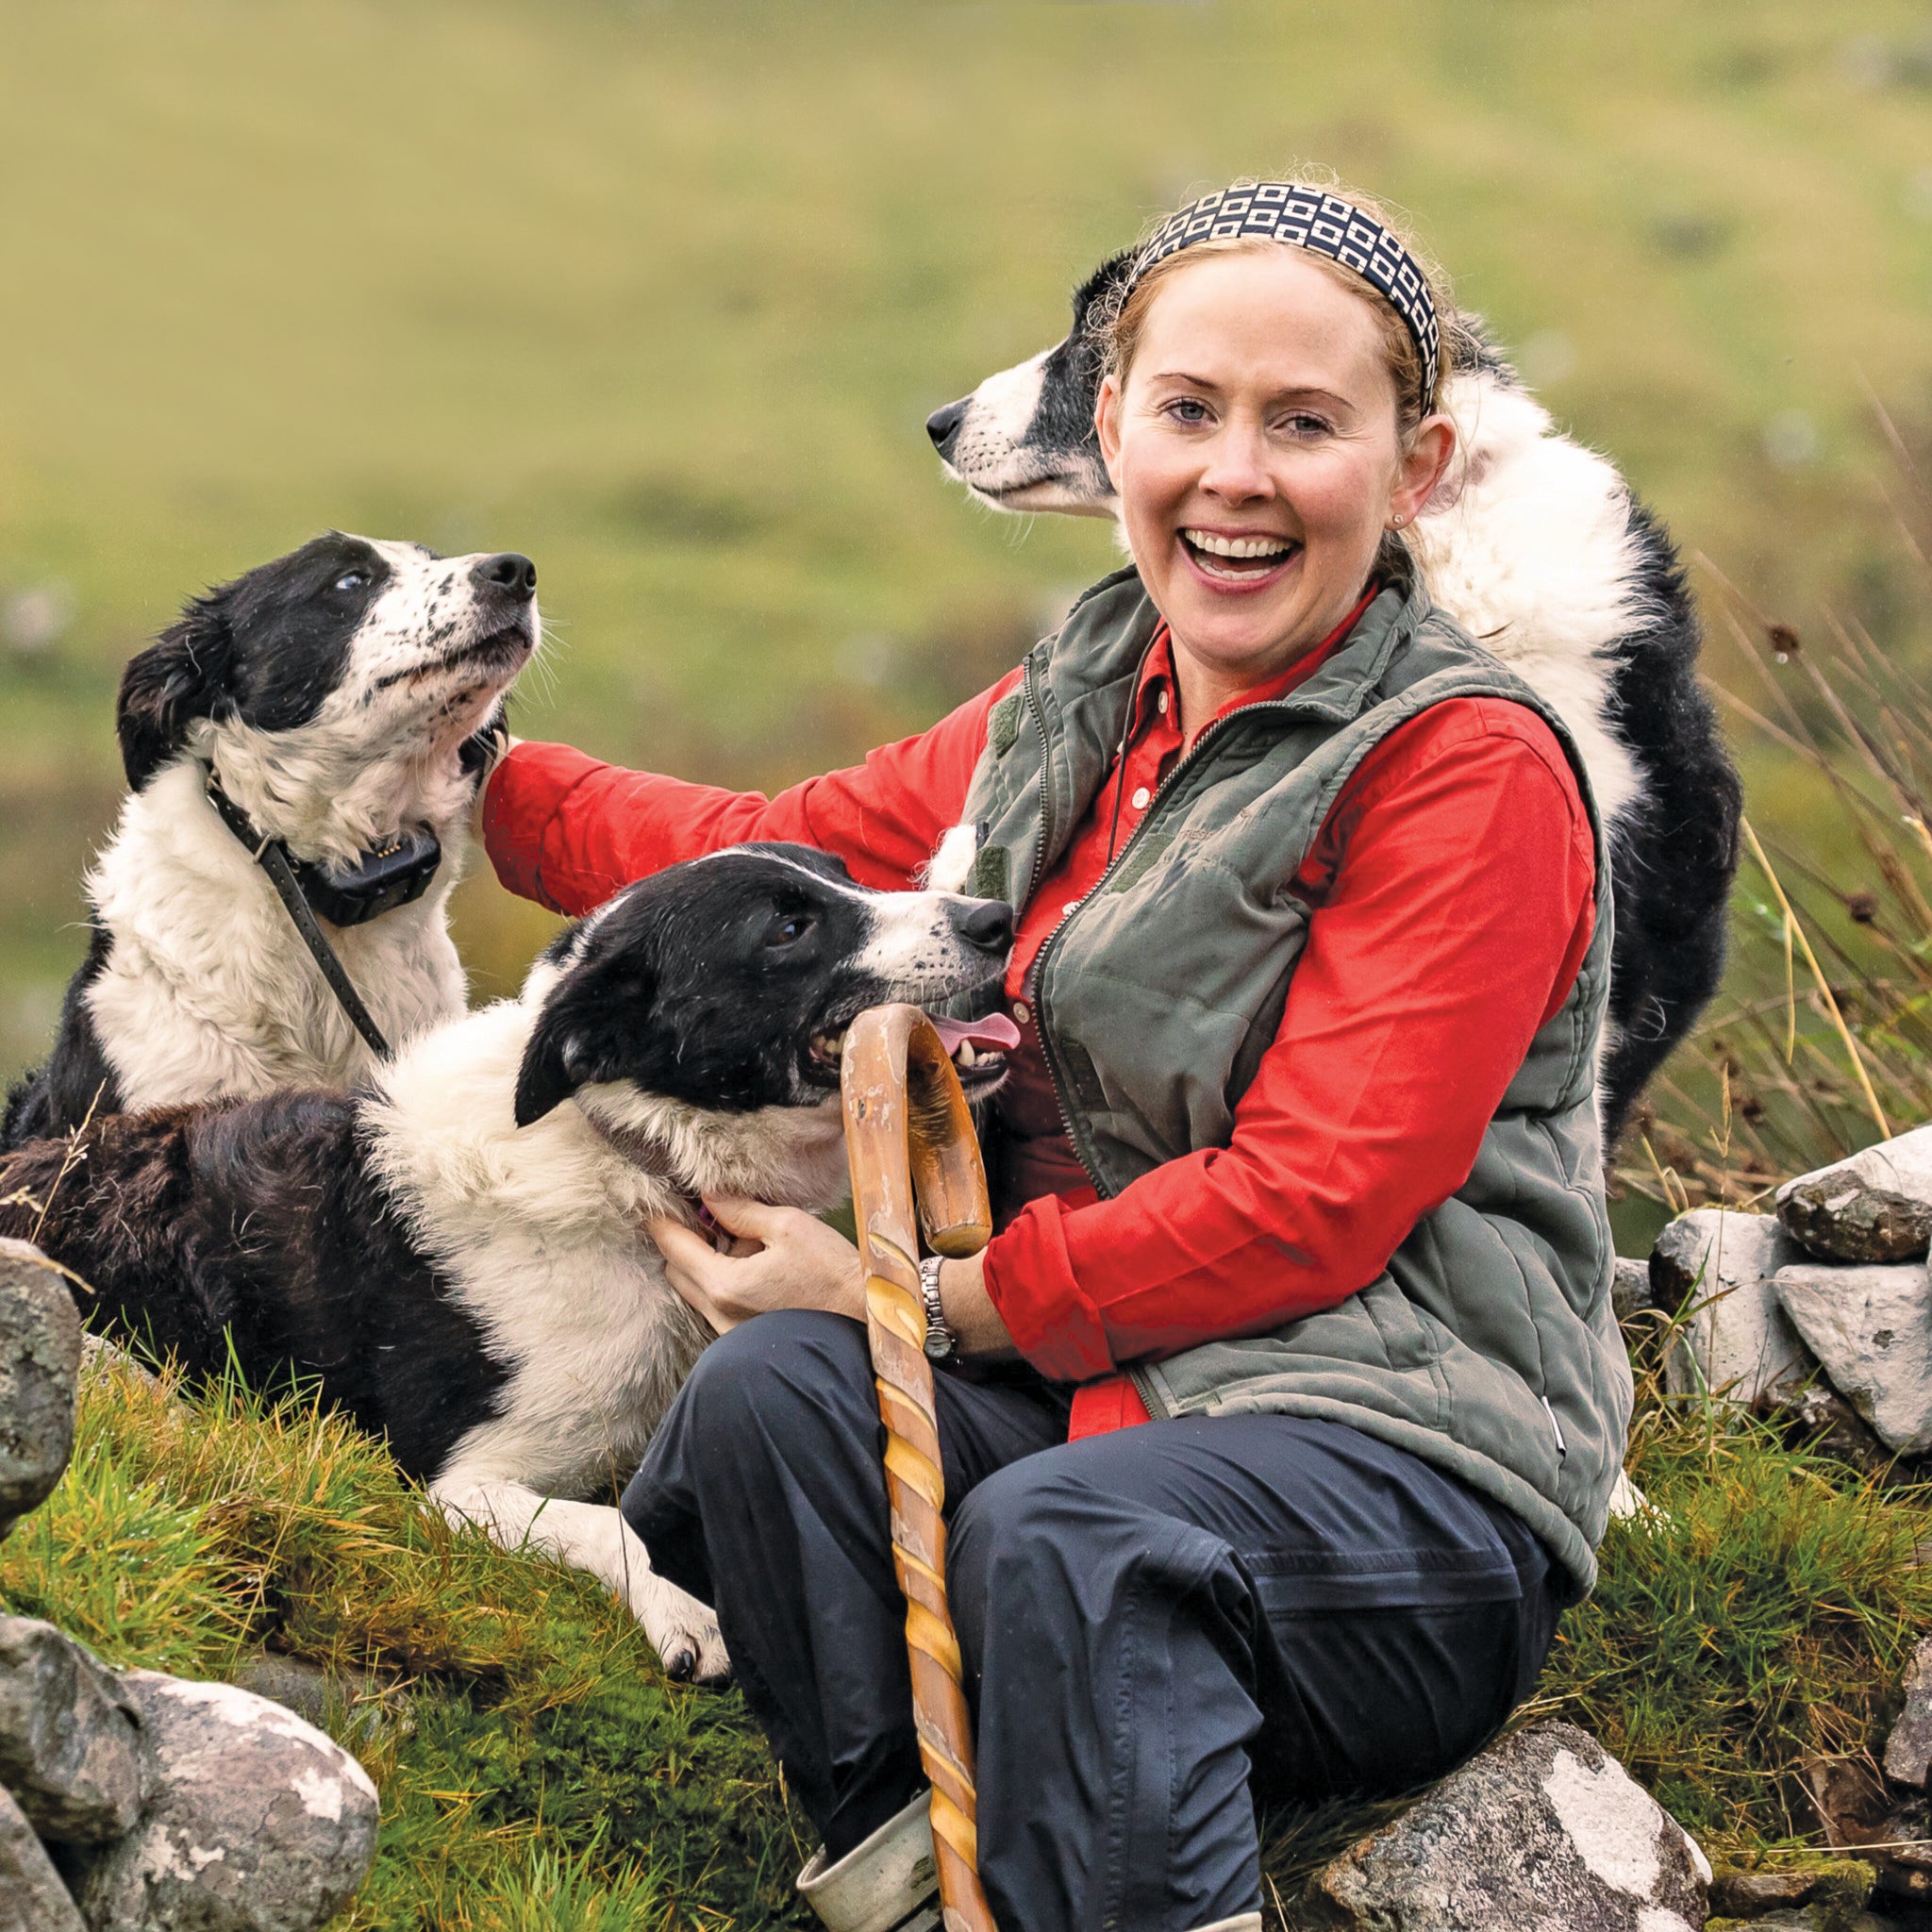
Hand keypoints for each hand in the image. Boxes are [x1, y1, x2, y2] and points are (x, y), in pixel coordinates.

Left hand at [647, 1194, 865, 1335]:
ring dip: (704, 1261)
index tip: (654, 1200)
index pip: (674, 1247)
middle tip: (704, 1213)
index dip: (661, 1220)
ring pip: (695, 1289)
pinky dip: (721, 1280)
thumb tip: (710, 1195)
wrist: (866, 1322)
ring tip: (741, 1238)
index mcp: (724, 1284)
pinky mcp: (744, 1339)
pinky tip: (752, 1263)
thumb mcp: (789, 1227)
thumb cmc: (832, 1274)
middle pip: (677, 1270)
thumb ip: (742, 1210)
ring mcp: (730, 1331)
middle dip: (682, 1240)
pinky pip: (715, 1304)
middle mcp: (719, 1313)